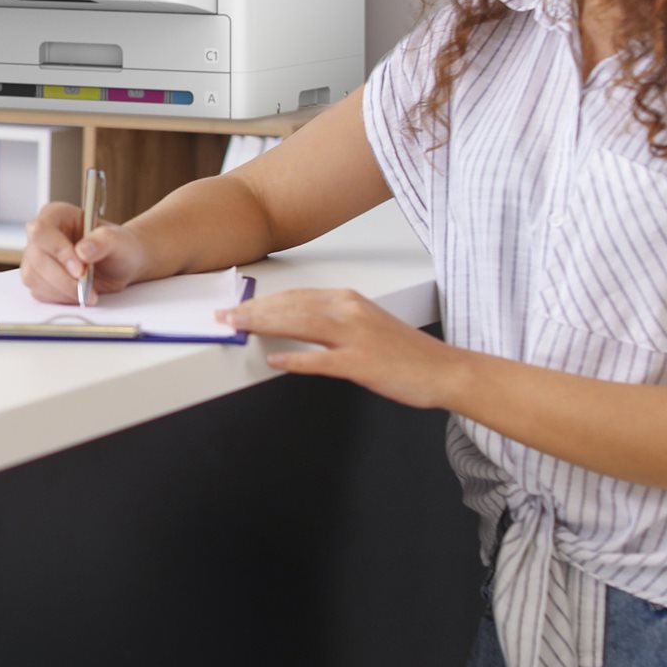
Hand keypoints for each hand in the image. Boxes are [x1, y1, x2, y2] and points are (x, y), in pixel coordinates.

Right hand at [20, 201, 153, 304]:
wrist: (120, 265)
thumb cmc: (118, 247)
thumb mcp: (118, 240)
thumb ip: (103, 241)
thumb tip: (82, 251)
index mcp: (56, 215)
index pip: (42, 230)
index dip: (58, 251)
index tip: (80, 269)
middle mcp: (41, 236)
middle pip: (36, 258)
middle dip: (62, 279)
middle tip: (87, 288)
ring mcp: (36, 258)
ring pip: (34, 278)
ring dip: (62, 291)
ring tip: (88, 293)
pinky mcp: (38, 279)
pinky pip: (40, 292)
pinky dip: (61, 298)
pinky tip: (79, 295)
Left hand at [217, 287, 461, 409]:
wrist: (443, 370)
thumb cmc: (403, 352)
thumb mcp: (363, 324)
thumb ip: (329, 321)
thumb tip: (291, 323)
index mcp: (348, 300)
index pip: (296, 296)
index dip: (262, 301)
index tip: (237, 306)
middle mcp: (350, 312)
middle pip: (292, 307)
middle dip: (254, 310)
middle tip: (224, 315)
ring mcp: (355, 337)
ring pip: (301, 325)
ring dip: (264, 325)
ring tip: (237, 327)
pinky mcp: (361, 364)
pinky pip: (322, 360)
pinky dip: (296, 360)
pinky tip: (274, 361)